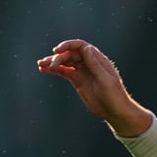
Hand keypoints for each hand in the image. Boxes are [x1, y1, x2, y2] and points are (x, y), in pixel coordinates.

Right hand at [37, 39, 151, 135]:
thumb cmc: (114, 96)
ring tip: (41, 65)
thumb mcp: (105, 80)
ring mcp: (83, 72)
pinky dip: (54, 70)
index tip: (57, 50)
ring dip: (53, 62)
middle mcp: (90, 64)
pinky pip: (64, 71)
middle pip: (71, 54)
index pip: (81, 46)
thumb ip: (95, 65)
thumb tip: (86, 48)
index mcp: (98, 60)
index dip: (68, 45)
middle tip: (50, 65)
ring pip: (65, 62)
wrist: (115, 111)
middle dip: (58, 57)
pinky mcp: (77, 81)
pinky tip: (44, 70)